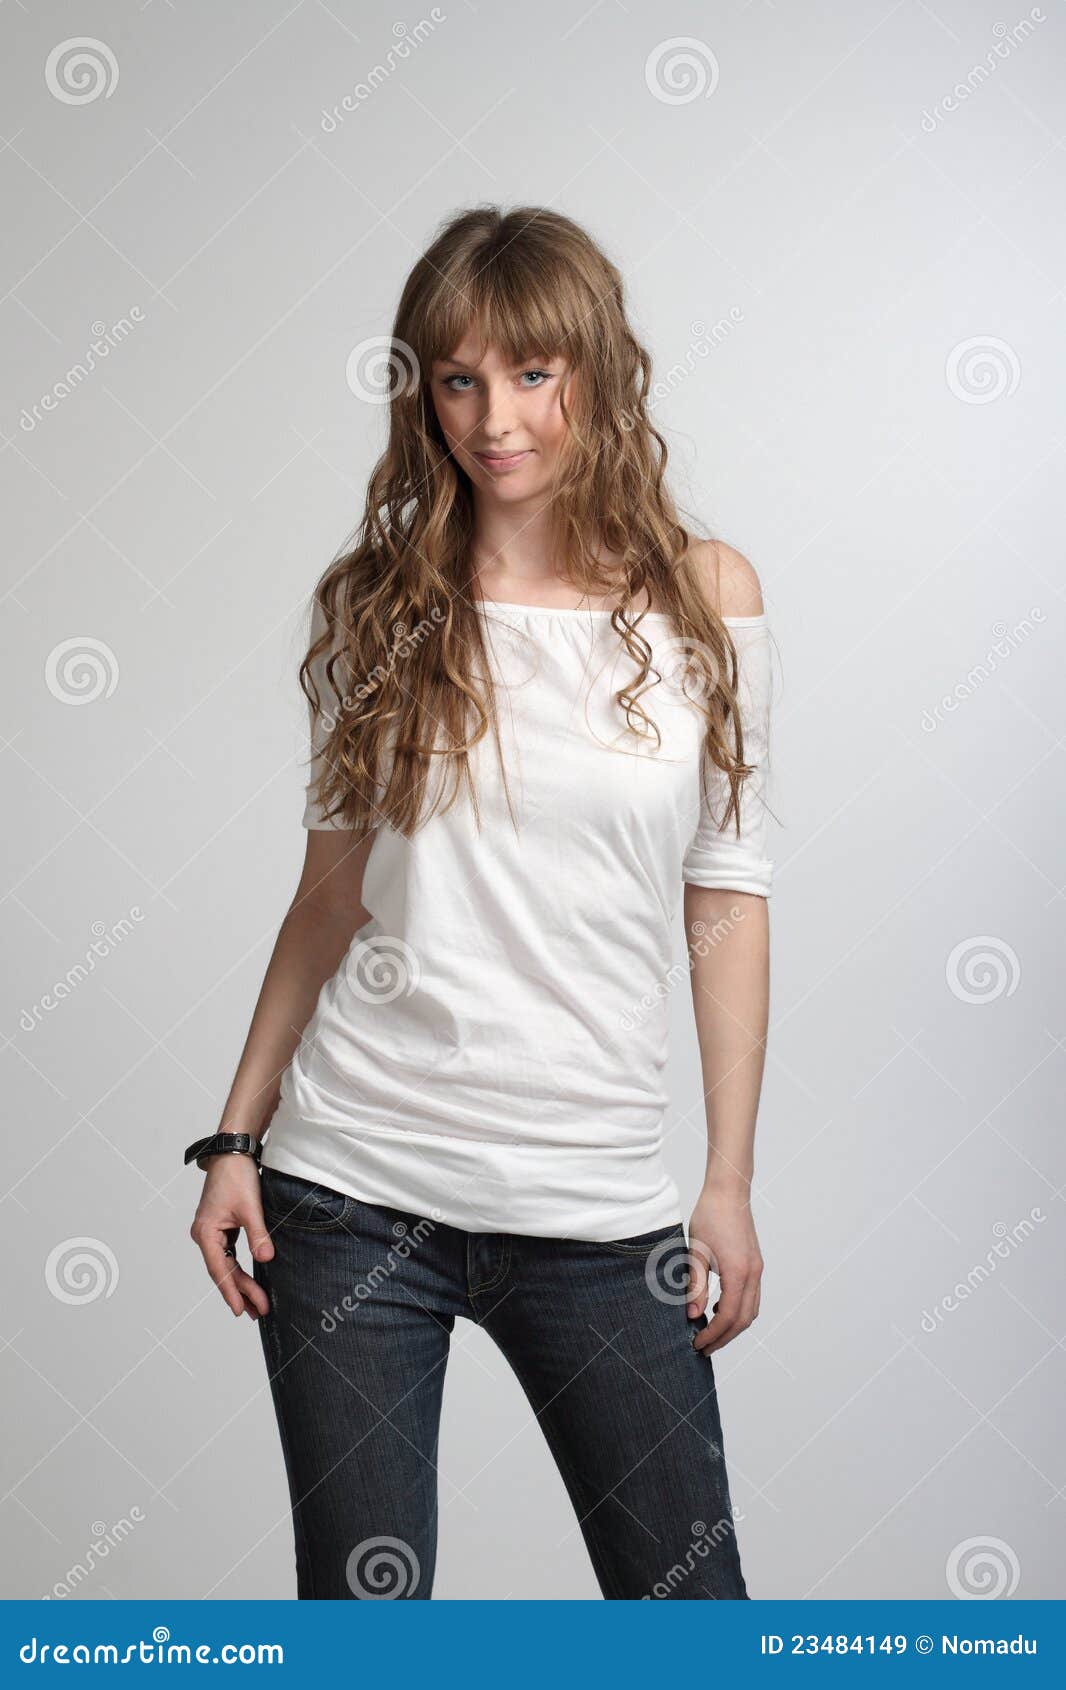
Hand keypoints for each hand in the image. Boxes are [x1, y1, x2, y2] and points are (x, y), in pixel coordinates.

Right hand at [189, 1153, 274, 1318]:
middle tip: (259, 1311)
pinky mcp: (221, 1228)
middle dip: (241, 1291)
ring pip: (227, 1264)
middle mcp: (205, 1235)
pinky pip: (230, 1254)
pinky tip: (249, 1281)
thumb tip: (266, 1260)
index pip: (220, 1269)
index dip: (231, 1291)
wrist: (233, 1153)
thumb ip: (258, 1235)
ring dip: (241, 1282)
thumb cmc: (237, 1176)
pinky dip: (240, 1268)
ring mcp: (212, 1232)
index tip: (242, 1310)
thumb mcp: (250, 1207)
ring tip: (256, 1304)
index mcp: (206, 1232)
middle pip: (223, 1270)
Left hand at [686, 1186, 762, 1353]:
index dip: (714, 1335)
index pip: (729, 1317)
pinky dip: (738, 1309)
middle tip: (703, 1347)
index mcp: (739, 1273)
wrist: (728, 1192)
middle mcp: (753, 1274)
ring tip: (710, 1331)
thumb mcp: (696, 1253)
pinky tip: (718, 1307)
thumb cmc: (710, 1217)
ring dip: (733, 1325)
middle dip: (724, 1337)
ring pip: (751, 1310)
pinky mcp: (755, 1264)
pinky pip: (751, 1296)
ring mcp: (757, 1269)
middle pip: (744, 1320)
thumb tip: (693, 1315)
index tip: (697, 1344)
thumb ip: (696, 1286)